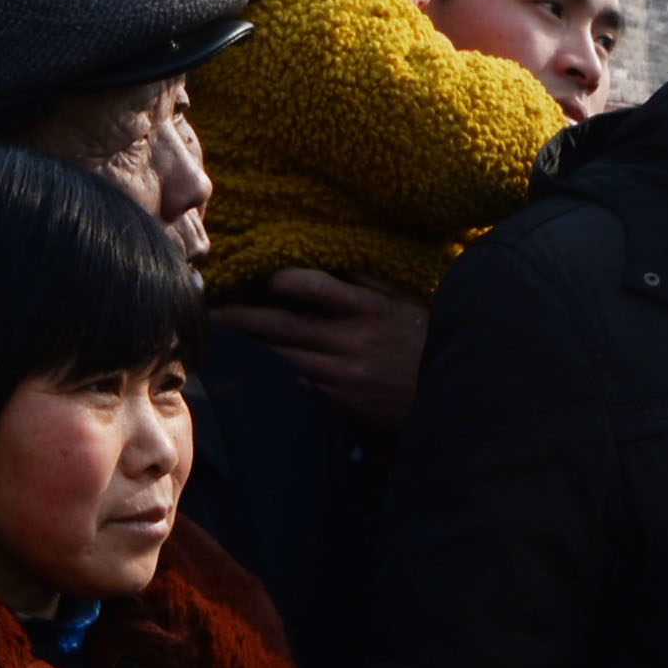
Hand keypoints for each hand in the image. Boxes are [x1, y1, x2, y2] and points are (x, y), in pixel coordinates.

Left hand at [205, 267, 428, 436]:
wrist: (453, 397)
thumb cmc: (426, 345)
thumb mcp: (406, 305)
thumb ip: (369, 284)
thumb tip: (334, 264)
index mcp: (367, 308)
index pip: (314, 285)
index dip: (280, 280)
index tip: (256, 277)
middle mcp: (351, 339)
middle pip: (285, 324)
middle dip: (244, 318)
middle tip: (213, 312)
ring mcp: (345, 373)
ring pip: (285, 358)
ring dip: (252, 351)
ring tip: (223, 343)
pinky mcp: (344, 403)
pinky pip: (302, 388)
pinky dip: (277, 381)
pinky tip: (255, 378)